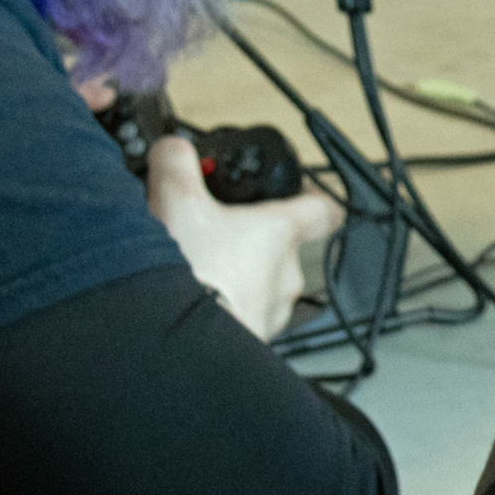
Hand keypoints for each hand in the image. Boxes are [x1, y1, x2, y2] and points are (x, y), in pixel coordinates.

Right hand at [144, 135, 337, 340]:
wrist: (171, 340)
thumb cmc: (187, 274)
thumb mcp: (174, 200)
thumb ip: (177, 163)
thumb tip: (174, 150)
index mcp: (279, 235)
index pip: (323, 210)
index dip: (314, 196)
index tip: (302, 192)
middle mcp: (286, 276)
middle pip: (281, 248)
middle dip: (250, 239)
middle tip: (216, 232)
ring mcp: (272, 314)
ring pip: (262, 286)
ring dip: (238, 277)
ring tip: (199, 271)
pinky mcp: (253, 345)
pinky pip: (245, 318)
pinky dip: (225, 309)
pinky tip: (194, 302)